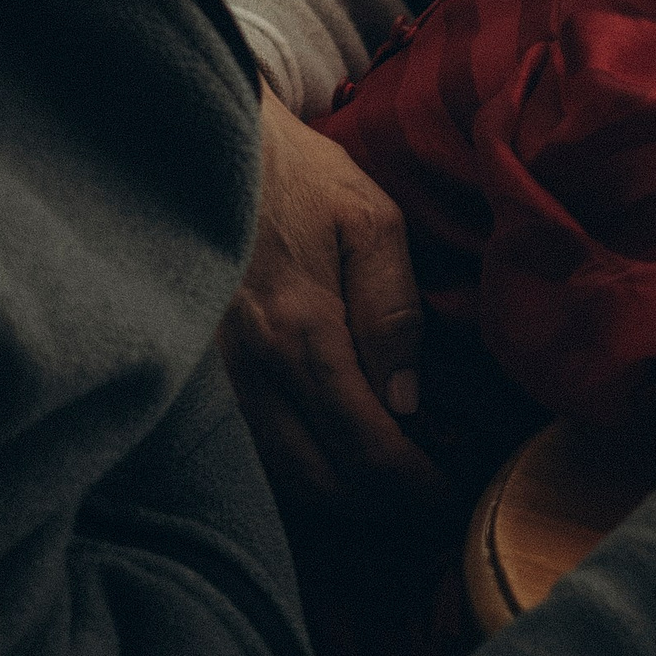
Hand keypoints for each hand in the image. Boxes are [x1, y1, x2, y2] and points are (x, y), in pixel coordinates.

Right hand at [221, 86, 440, 515]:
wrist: (211, 151)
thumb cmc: (301, 179)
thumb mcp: (370, 220)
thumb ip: (393, 311)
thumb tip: (406, 400)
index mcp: (300, 332)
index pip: (366, 445)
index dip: (416, 484)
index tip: (456, 494)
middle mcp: (250, 371)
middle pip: (321, 480)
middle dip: (383, 504)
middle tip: (434, 500)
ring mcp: (216, 380)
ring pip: (279, 478)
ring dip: (341, 498)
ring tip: (392, 489)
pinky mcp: (199, 378)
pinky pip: (248, 453)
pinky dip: (295, 475)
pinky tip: (332, 462)